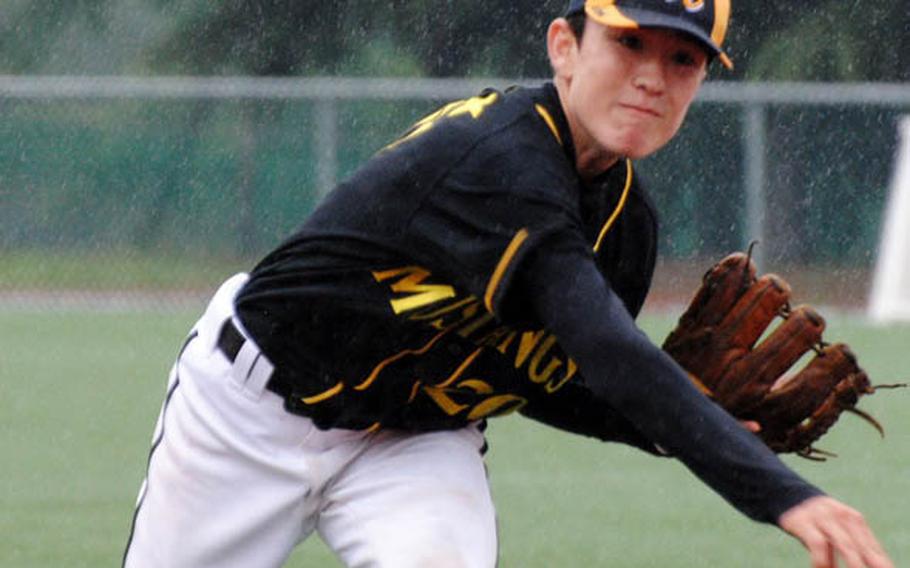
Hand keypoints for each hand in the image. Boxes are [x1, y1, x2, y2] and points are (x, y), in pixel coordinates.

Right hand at [778, 496, 892, 567]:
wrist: (784, 493)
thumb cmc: (814, 519)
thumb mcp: (834, 530)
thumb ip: (847, 548)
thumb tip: (848, 565)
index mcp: (854, 519)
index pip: (872, 547)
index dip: (881, 563)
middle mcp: (842, 517)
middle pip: (862, 547)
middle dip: (871, 565)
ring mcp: (823, 518)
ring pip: (845, 545)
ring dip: (854, 564)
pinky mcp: (803, 522)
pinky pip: (818, 544)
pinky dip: (822, 560)